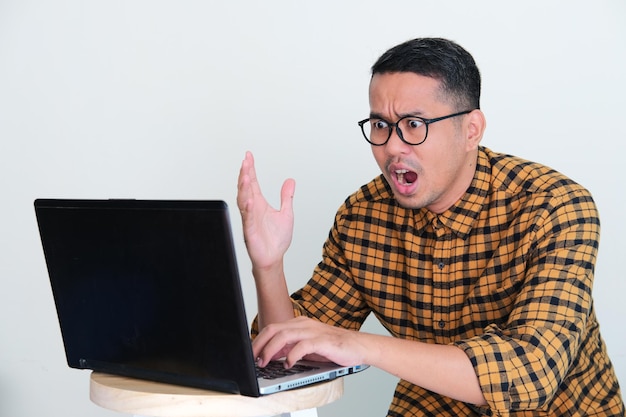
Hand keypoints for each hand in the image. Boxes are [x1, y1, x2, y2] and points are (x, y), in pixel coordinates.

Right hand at [236, 151, 295, 270]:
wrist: (273, 259)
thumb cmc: (276, 240)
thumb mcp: (286, 213)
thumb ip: (286, 197)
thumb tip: (290, 181)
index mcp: (259, 204)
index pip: (252, 183)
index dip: (250, 169)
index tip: (248, 156)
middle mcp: (252, 210)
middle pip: (245, 188)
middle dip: (244, 174)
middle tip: (245, 161)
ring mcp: (249, 220)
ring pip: (244, 201)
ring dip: (244, 188)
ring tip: (245, 175)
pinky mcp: (250, 232)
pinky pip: (248, 219)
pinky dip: (248, 210)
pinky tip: (249, 200)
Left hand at [252, 316, 367, 368]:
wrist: (358, 346)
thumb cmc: (333, 347)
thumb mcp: (307, 346)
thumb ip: (290, 346)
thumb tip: (271, 354)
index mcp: (299, 324)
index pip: (273, 328)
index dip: (259, 341)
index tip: (252, 353)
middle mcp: (304, 324)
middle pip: (274, 329)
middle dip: (260, 344)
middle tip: (253, 359)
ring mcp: (313, 331)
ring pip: (284, 336)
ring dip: (271, 350)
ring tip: (265, 362)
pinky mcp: (322, 341)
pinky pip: (302, 346)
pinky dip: (291, 356)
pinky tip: (288, 364)